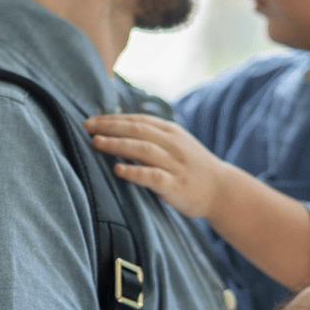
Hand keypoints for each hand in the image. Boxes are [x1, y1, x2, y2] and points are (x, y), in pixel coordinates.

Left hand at [84, 112, 225, 217]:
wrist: (222, 190)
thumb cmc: (193, 168)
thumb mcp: (176, 144)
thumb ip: (153, 136)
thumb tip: (119, 129)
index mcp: (171, 132)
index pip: (138, 120)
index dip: (114, 119)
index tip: (91, 119)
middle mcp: (172, 145)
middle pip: (137, 130)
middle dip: (110, 127)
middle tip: (87, 126)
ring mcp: (175, 165)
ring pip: (143, 149)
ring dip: (117, 145)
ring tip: (96, 143)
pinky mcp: (175, 186)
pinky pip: (152, 176)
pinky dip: (134, 172)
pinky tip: (118, 170)